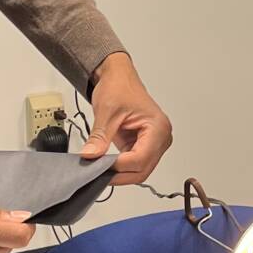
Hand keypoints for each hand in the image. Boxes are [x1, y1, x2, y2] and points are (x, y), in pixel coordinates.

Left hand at [83, 51, 171, 183]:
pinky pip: (134, 164)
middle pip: (142, 169)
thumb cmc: (119, 87)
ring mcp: (155, 143)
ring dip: (120, 173)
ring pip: (139, 171)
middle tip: (97, 172)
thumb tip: (91, 156)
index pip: (141, 158)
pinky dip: (120, 167)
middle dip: (119, 174)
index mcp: (158, 127)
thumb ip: (99, 136)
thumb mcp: (106, 112)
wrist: (119, 78)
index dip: (119, 166)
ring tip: (100, 168)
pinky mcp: (145, 146)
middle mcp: (161, 137)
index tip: (99, 165)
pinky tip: (106, 164)